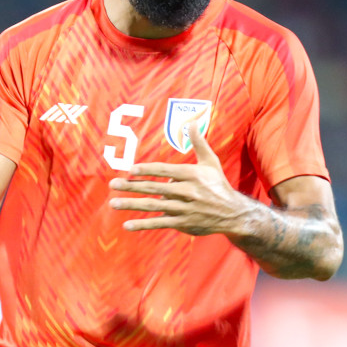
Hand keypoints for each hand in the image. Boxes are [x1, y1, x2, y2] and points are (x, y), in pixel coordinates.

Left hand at [108, 124, 254, 235]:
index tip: (130, 169)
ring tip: (113, 203)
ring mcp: (184, 209)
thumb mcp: (211, 162)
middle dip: (132, 186)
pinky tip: (127, 225)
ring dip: (132, 205)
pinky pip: (159, 223)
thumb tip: (193, 121)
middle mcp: (187, 192)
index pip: (165, 170)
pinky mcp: (182, 223)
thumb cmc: (218, 184)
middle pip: (155, 188)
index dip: (147, 170)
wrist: (233, 214)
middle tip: (113, 184)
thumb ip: (199, 142)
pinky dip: (143, 225)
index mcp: (192, 175)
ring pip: (154, 206)